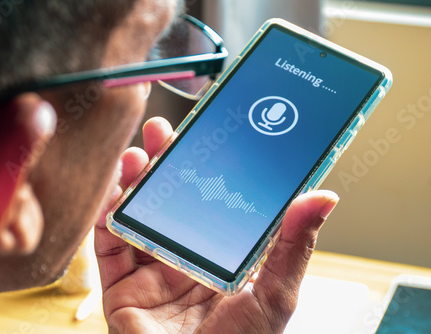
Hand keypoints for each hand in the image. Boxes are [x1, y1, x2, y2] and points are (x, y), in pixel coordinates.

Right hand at [95, 117, 338, 333]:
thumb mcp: (275, 294)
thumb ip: (294, 245)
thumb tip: (323, 197)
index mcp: (219, 256)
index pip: (209, 203)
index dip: (205, 170)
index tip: (205, 138)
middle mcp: (185, 258)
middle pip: (170, 203)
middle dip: (164, 166)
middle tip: (163, 132)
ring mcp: (152, 273)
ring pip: (137, 218)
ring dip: (134, 184)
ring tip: (137, 155)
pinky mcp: (122, 290)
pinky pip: (109, 249)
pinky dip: (107, 220)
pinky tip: (113, 194)